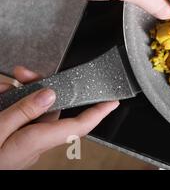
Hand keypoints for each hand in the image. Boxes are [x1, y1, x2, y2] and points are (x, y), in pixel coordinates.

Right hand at [0, 66, 118, 169]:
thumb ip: (24, 111)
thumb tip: (51, 94)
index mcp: (36, 141)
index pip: (78, 126)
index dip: (98, 113)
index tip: (113, 101)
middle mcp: (35, 142)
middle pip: (51, 109)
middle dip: (40, 86)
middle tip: (22, 72)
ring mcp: (24, 142)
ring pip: (33, 110)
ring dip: (20, 93)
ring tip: (3, 84)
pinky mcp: (14, 141)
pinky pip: (20, 118)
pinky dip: (10, 104)